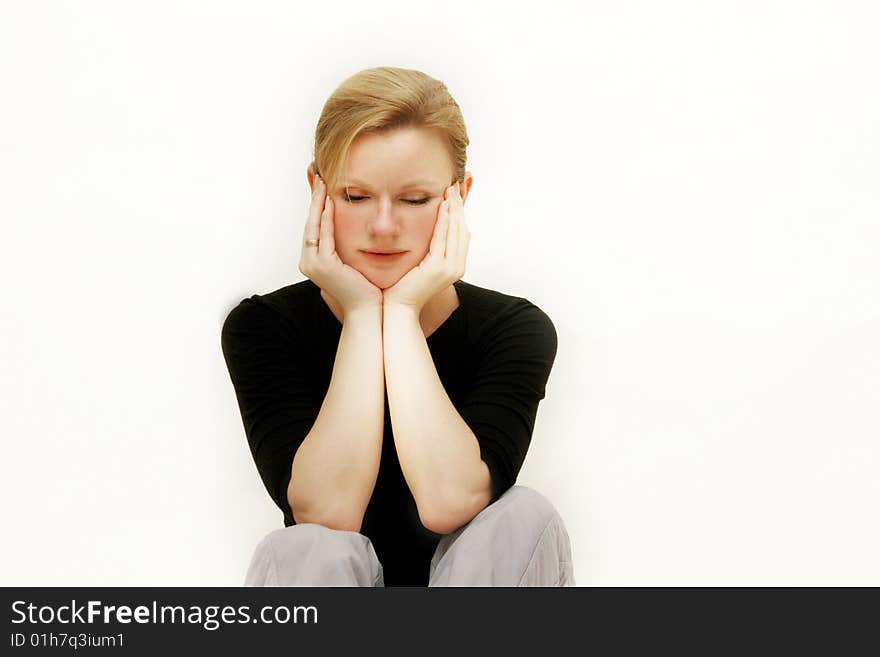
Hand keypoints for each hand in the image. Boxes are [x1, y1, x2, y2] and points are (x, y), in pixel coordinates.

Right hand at [298, 175, 382, 314]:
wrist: (369, 311)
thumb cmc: (366, 290)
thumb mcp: (354, 262)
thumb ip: (349, 245)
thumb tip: (356, 228)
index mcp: (314, 261)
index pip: (315, 227)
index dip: (318, 205)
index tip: (323, 185)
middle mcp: (308, 262)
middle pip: (311, 223)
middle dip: (315, 198)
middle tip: (319, 175)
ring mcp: (313, 264)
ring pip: (314, 226)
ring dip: (319, 202)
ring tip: (323, 182)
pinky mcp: (323, 264)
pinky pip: (324, 235)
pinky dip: (327, 217)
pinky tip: (331, 201)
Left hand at [382, 182, 469, 312]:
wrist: (398, 309)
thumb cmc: (404, 288)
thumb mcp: (420, 265)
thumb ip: (427, 251)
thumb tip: (426, 236)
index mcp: (454, 267)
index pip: (461, 235)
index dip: (459, 214)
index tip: (454, 196)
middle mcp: (457, 267)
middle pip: (462, 230)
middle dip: (459, 207)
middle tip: (454, 186)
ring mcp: (450, 268)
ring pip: (456, 231)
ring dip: (454, 209)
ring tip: (450, 191)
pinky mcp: (438, 267)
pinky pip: (442, 238)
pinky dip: (444, 221)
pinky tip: (442, 206)